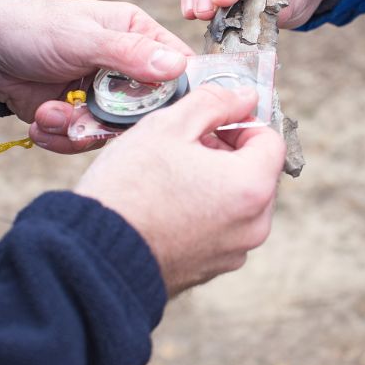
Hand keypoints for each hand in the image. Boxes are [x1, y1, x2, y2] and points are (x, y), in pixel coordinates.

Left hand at [0, 0, 193, 152]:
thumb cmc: (32, 27)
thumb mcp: (82, 37)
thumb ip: (129, 53)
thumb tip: (178, 66)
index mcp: (138, 38)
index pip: (178, 68)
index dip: (177, 93)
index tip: (159, 111)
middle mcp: (127, 70)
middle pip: (148, 111)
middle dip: (114, 121)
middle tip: (84, 116)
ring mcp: (104, 96)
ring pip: (115, 131)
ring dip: (78, 130)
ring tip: (49, 115)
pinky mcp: (79, 117)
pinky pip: (85, 141)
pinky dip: (60, 138)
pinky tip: (40, 122)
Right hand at [74, 84, 285, 295]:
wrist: (94, 258)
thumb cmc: (129, 188)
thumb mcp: (169, 125)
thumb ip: (214, 102)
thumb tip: (244, 96)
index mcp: (252, 187)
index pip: (270, 140)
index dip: (241, 122)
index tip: (209, 122)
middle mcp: (254, 225)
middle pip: (257, 172)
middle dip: (228, 152)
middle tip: (186, 144)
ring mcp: (234, 251)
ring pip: (239, 201)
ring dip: (216, 181)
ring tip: (172, 174)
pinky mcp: (211, 268)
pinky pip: (221, 229)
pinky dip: (204, 212)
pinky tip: (166, 204)